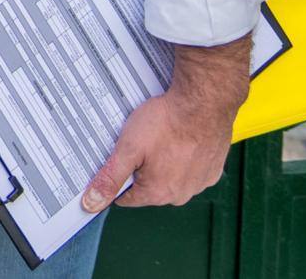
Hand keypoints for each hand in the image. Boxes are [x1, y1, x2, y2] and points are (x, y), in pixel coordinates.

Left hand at [82, 38, 247, 210]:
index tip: (117, 160)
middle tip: (140, 143)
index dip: (117, 179)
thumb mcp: (128, 148)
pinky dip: (184, 159)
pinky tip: (179, 140)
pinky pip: (191, 170)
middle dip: (141, 169)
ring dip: (164, 164)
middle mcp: (181, 194)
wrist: (203, 103)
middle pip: (149, 188)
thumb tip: (92, 203)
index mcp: (158, 193)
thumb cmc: (166, 123)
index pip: (126, 198)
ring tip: (160, 139)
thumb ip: (110, 177)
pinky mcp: (213, 170)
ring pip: (171, 179)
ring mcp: (200, 183)